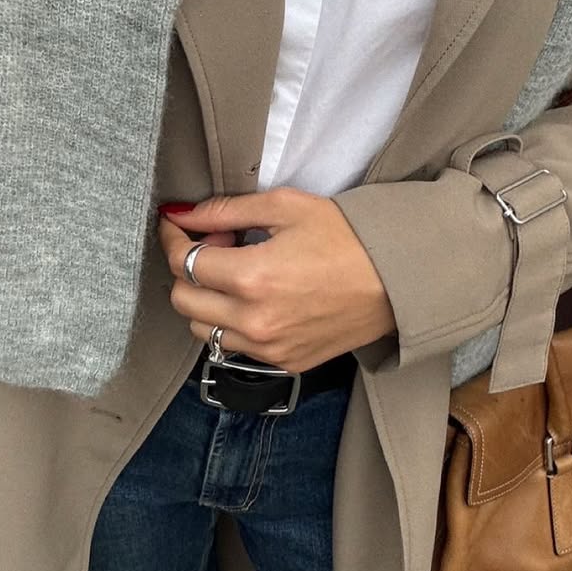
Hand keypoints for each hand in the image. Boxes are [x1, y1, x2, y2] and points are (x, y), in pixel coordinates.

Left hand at [158, 187, 396, 373]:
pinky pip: (235, 347)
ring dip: (205, 299)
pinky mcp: (284, 363)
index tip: (177, 225)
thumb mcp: (286, 207)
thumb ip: (227, 210)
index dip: (173, 238)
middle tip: (217, 245)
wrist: (398, 281)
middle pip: (183, 300)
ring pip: (202, 330)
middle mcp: (255, 321)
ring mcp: (269, 348)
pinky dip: (232, 323)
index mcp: (253, 278)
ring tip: (237, 273)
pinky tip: (257, 297)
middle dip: (186, 269)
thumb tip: (184, 213)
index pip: (183, 262)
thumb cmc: (349, 237)